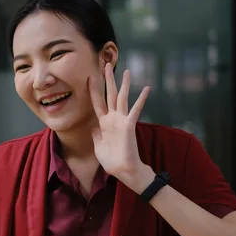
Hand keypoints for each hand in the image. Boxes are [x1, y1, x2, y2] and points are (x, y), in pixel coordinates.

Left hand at [88, 63, 154, 192]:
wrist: (124, 170)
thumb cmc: (112, 161)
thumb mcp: (99, 147)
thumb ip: (96, 136)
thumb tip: (92, 128)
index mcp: (104, 124)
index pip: (97, 103)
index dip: (93, 90)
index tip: (89, 77)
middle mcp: (113, 119)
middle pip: (109, 95)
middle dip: (108, 80)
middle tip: (106, 65)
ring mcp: (121, 121)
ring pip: (122, 98)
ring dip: (123, 85)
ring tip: (126, 71)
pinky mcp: (129, 125)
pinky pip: (135, 110)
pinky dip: (141, 99)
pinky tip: (146, 88)